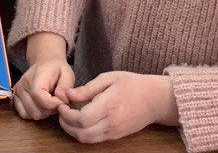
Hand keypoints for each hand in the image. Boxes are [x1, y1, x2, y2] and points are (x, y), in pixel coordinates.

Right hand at [12, 57, 74, 120]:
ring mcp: (17, 92)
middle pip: (36, 109)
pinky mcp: (15, 98)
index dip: (52, 103)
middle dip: (51, 110)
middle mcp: (23, 83)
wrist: (45, 63)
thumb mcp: (67, 74)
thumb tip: (63, 100)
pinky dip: (35, 113)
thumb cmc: (57, 70)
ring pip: (32, 114)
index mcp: (36, 75)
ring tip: (50, 102)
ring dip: (44, 113)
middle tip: (57, 101)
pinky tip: (41, 105)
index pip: (38, 95)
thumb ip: (66, 88)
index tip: (61, 101)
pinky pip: (24, 114)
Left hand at [56, 71, 177, 143]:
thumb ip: (88, 88)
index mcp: (110, 105)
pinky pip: (96, 140)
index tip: (62, 105)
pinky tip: (81, 121)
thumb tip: (69, 95)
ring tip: (69, 118)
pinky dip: (84, 134)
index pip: (82, 118)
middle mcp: (112, 123)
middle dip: (66, 125)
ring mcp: (115, 132)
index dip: (67, 115)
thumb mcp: (109, 78)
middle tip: (62, 113)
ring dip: (74, 132)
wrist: (155, 99)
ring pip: (88, 140)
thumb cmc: (132, 84)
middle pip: (82, 134)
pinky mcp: (117, 136)